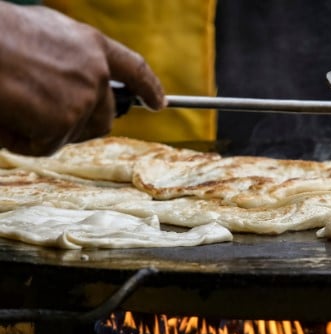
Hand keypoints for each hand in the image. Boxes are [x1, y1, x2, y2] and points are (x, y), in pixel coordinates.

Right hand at [0, 2, 164, 155]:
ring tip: (12, 102)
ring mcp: (83, 100)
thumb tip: (76, 80)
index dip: (149, 88)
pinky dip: (22, 140)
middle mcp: (95, 74)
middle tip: (42, 114)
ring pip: (72, 134)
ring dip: (43, 130)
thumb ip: (73, 58)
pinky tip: (6, 114)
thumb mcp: (45, 33)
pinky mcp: (64, 122)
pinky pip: (45, 146)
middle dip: (79, 124)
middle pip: (104, 117)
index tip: (157, 103)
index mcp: (92, 46)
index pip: (134, 70)